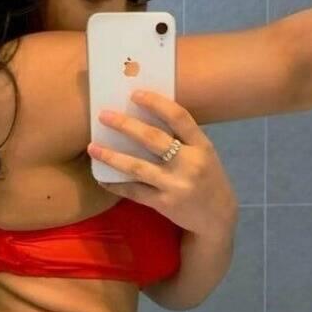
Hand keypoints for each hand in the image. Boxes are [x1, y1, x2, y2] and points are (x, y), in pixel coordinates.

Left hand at [86, 90, 237, 239]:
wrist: (218, 218)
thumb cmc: (207, 178)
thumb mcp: (203, 154)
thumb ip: (181, 138)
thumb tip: (144, 116)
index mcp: (202, 146)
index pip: (179, 117)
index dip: (156, 103)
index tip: (135, 94)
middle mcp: (190, 164)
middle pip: (153, 139)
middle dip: (125, 125)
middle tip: (103, 115)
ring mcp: (176, 185)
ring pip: (137, 167)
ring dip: (112, 157)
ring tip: (93, 148)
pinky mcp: (164, 203)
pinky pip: (134, 192)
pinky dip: (116, 185)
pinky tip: (101, 178)